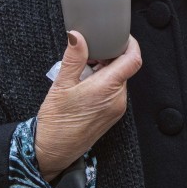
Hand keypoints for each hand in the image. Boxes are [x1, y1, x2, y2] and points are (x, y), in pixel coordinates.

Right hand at [35, 31, 141, 182]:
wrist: (53, 151)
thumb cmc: (56, 122)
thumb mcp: (61, 84)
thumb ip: (74, 58)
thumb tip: (78, 36)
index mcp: (107, 88)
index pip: (133, 59)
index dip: (130, 44)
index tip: (120, 37)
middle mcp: (117, 99)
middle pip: (124, 68)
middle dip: (109, 57)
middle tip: (89, 55)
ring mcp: (117, 108)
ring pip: (119, 79)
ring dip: (105, 71)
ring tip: (83, 73)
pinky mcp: (113, 115)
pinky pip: (114, 91)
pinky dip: (104, 83)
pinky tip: (85, 85)